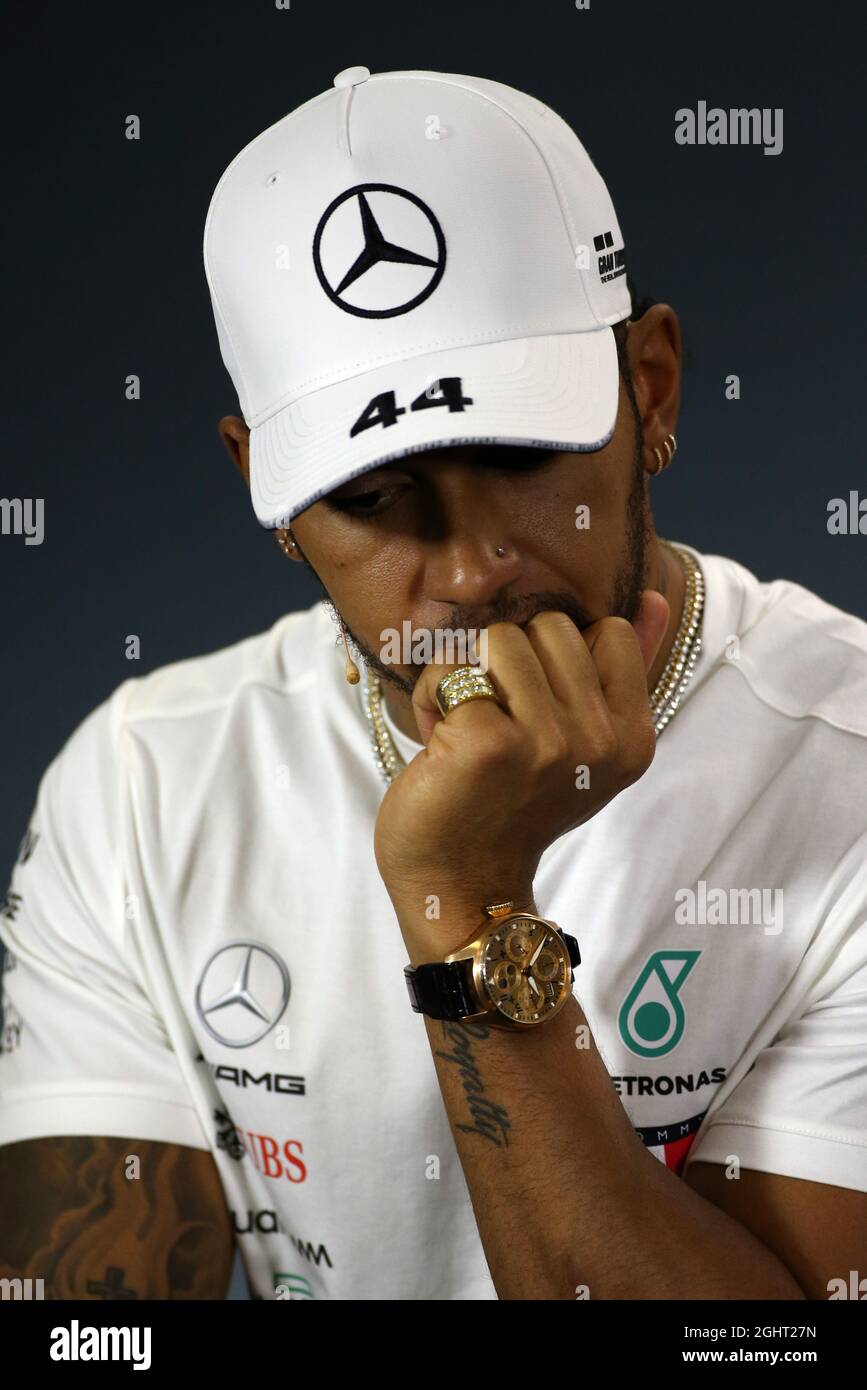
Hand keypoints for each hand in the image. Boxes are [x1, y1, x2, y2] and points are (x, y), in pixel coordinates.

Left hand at [374, 591, 669, 955]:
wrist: (459, 884)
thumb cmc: (512, 805)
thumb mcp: (582, 742)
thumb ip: (621, 669)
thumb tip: (651, 598)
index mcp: (631, 738)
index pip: (605, 631)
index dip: (557, 657)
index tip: (536, 709)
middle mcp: (598, 741)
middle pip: (550, 625)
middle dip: (510, 663)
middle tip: (496, 723)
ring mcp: (547, 743)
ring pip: (500, 637)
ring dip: (467, 675)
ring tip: (467, 728)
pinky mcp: (488, 743)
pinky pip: (452, 667)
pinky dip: (431, 696)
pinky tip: (438, 741)